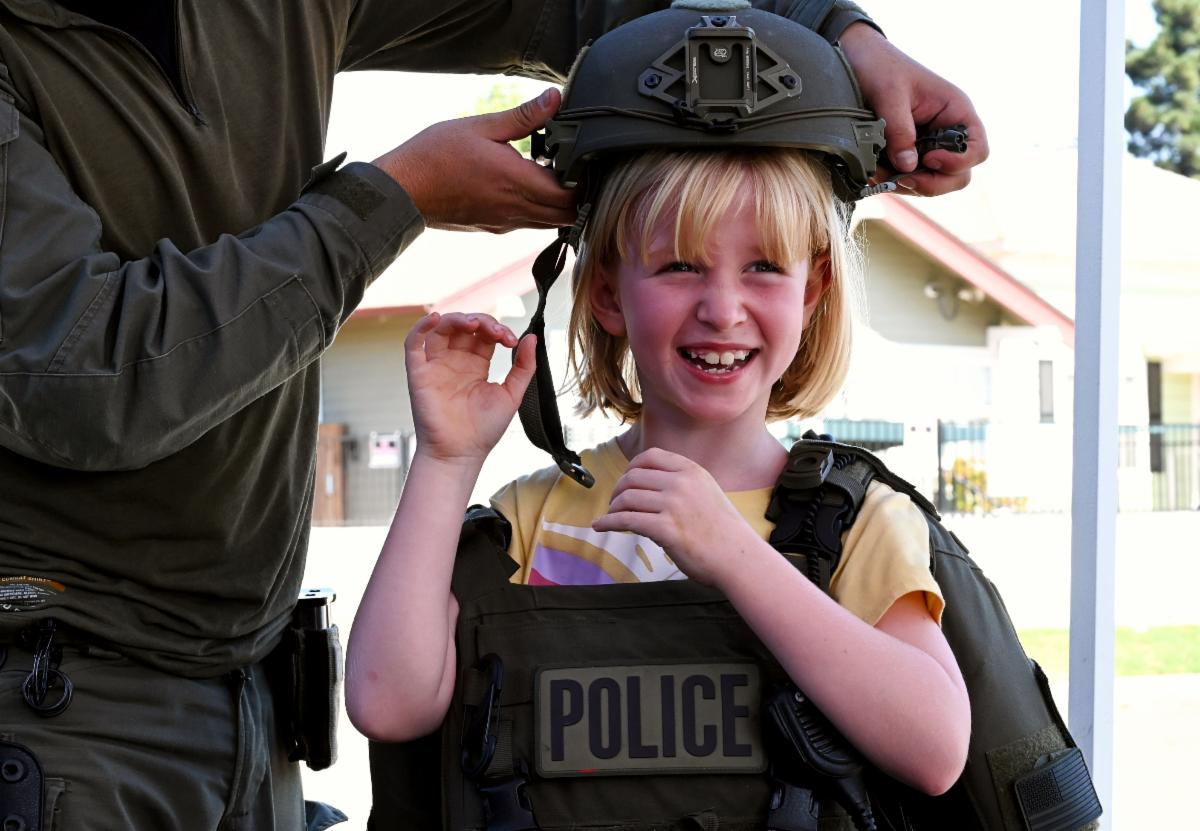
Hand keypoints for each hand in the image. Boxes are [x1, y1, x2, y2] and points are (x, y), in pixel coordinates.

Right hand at [373, 89, 576, 231]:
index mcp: (517, 182)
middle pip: (568, 215)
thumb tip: (554, 98)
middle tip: (577, 170)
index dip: (585, 182)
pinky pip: (530, 224)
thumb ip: (524, 116)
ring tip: (555, 177)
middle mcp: (516, 209)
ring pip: (550, 223)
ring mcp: (505, 222)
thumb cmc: (435, 156)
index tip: (584, 161)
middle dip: (579, 197)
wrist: (403, 191)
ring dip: (560, 206)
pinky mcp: (494, 227)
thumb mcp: (481, 127)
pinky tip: (530, 187)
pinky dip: (540, 211)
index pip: (571, 195)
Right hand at [405, 312, 535, 465]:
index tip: (511, 341)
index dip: (497, 330)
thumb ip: (524, 366)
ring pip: (441, 329)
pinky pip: (413, 344)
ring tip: (473, 324)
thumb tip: (532, 337)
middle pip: (464, 327)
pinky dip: (421, 327)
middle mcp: (454, 361)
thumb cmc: (483, 430)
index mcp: (475, 365)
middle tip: (496, 332)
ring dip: (457, 319)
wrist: (460, 453)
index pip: (484, 334)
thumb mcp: (512, 394)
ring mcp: (436, 365)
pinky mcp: (419, 373)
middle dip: (481, 322)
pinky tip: (435, 318)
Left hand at [591, 448, 762, 586]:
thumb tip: (649, 488)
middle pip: (633, 476)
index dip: (631, 467)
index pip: (650, 456)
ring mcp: (673, 505)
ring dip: (613, 507)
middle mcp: (681, 483)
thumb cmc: (724, 532)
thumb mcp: (706, 493)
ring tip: (610, 516)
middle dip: (618, 489)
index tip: (625, 480)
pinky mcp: (665, 528)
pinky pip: (626, 520)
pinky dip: (608, 522)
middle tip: (615, 503)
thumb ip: (682, 485)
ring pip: (627, 497)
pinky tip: (601, 526)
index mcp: (691, 471)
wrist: (740, 558)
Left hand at [839, 23, 988, 195]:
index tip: (929, 159)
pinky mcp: (909, 154)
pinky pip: (911, 178)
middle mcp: (947, 132)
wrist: (858, 60)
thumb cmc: (880, 67)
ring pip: (934, 182)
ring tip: (879, 174)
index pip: (977, 149)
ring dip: (908, 185)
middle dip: (931, 183)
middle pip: (959, 175)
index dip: (958, 162)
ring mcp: (928, 145)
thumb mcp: (889, 94)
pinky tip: (875, 172)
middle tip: (902, 178)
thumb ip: (899, 129)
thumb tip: (908, 166)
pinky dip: (895, 181)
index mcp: (955, 111)